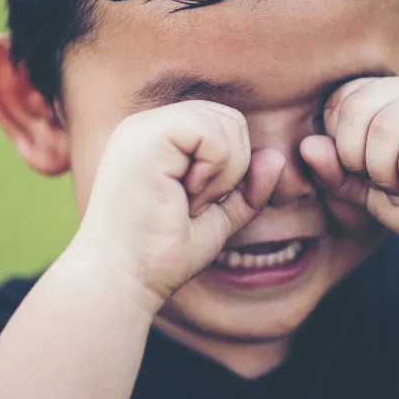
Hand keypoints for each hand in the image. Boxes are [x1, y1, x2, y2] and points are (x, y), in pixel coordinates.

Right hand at [76, 100, 284, 307]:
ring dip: (223, 173)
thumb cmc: (161, 254)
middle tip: (194, 205)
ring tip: (187, 202)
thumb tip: (276, 156)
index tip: (197, 207)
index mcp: (158, 139)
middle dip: (232, 168)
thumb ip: (247, 189)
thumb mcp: (217, 218)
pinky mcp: (148, 135)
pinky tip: (184, 195)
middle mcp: (148, 125)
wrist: (123, 278)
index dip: (231, 168)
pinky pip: (213, 132)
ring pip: (225, 123)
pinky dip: (215, 170)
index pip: (222, 126)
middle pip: (229, 119)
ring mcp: (145, 126)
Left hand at [301, 77, 398, 267]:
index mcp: (395, 98)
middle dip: (357, 158)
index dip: (339, 142)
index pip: (344, 96)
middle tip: (381, 185)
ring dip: (386, 171)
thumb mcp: (367, 196)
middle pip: (360, 106)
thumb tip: (307, 145)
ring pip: (389, 123)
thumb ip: (336, 173)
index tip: (359, 174)